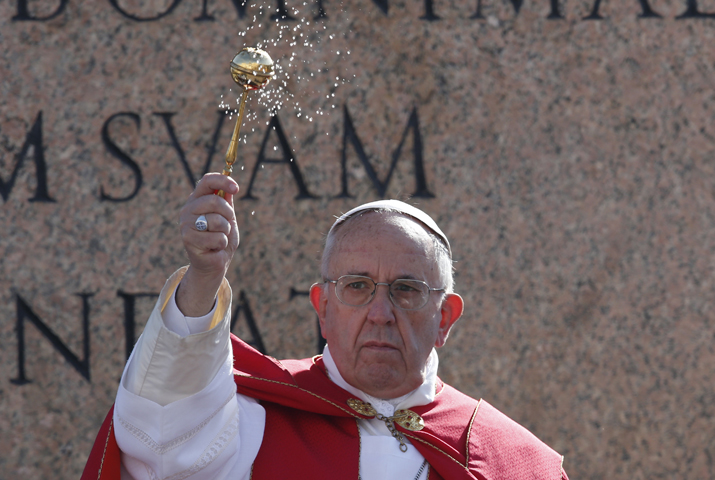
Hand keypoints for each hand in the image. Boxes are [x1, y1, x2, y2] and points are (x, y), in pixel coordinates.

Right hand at [176, 173, 239, 315]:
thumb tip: (230, 187)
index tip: (236, 188)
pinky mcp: (188, 239)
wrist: (214, 263)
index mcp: (197, 200)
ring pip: (217, 221)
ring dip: (225, 231)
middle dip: (228, 214)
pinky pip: (216, 238)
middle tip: (227, 224)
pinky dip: (221, 243)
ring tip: (219, 237)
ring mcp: (186, 224)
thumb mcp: (228, 217)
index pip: (207, 181)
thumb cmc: (221, 238)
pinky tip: (214, 247)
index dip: (223, 181)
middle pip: (214, 201)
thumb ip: (227, 202)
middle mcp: (188, 209)